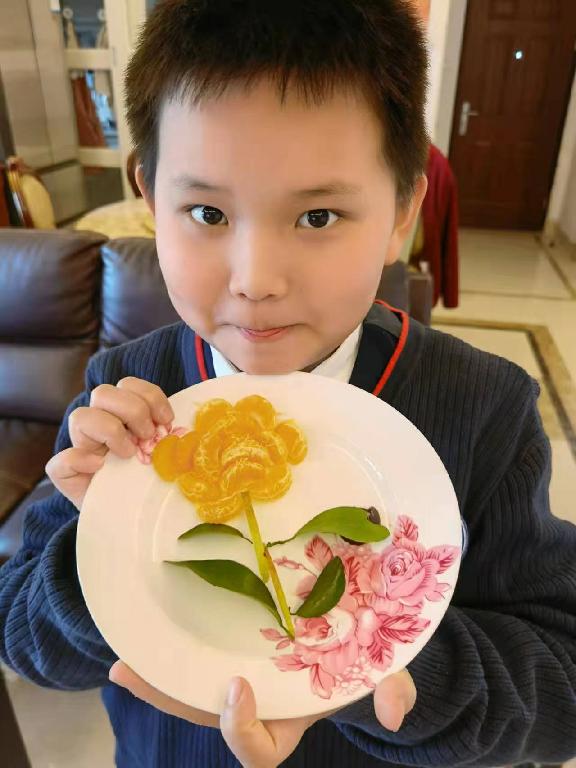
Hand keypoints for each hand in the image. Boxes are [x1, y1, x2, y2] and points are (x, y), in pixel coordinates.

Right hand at [46, 377, 173, 509]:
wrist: (128, 516)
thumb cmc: (148, 481)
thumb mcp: (165, 455)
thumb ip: (169, 439)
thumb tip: (174, 433)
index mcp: (121, 415)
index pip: (128, 385)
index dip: (150, 396)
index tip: (167, 421)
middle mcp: (98, 425)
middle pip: (103, 393)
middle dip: (132, 410)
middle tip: (148, 437)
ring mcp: (80, 448)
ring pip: (80, 416)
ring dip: (110, 430)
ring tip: (129, 454)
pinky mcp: (66, 475)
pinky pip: (59, 461)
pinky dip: (79, 460)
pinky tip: (99, 468)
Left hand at [109, 661, 415, 767]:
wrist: (356, 631)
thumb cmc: (366, 659)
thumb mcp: (383, 671)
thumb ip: (391, 690)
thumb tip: (393, 714)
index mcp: (290, 720)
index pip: (259, 749)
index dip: (242, 729)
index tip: (238, 686)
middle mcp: (259, 704)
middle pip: (206, 717)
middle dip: (169, 701)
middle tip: (133, 675)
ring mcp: (242, 675)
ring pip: (192, 688)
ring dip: (155, 679)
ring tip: (122, 664)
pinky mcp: (232, 644)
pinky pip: (196, 653)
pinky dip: (169, 649)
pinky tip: (142, 628)